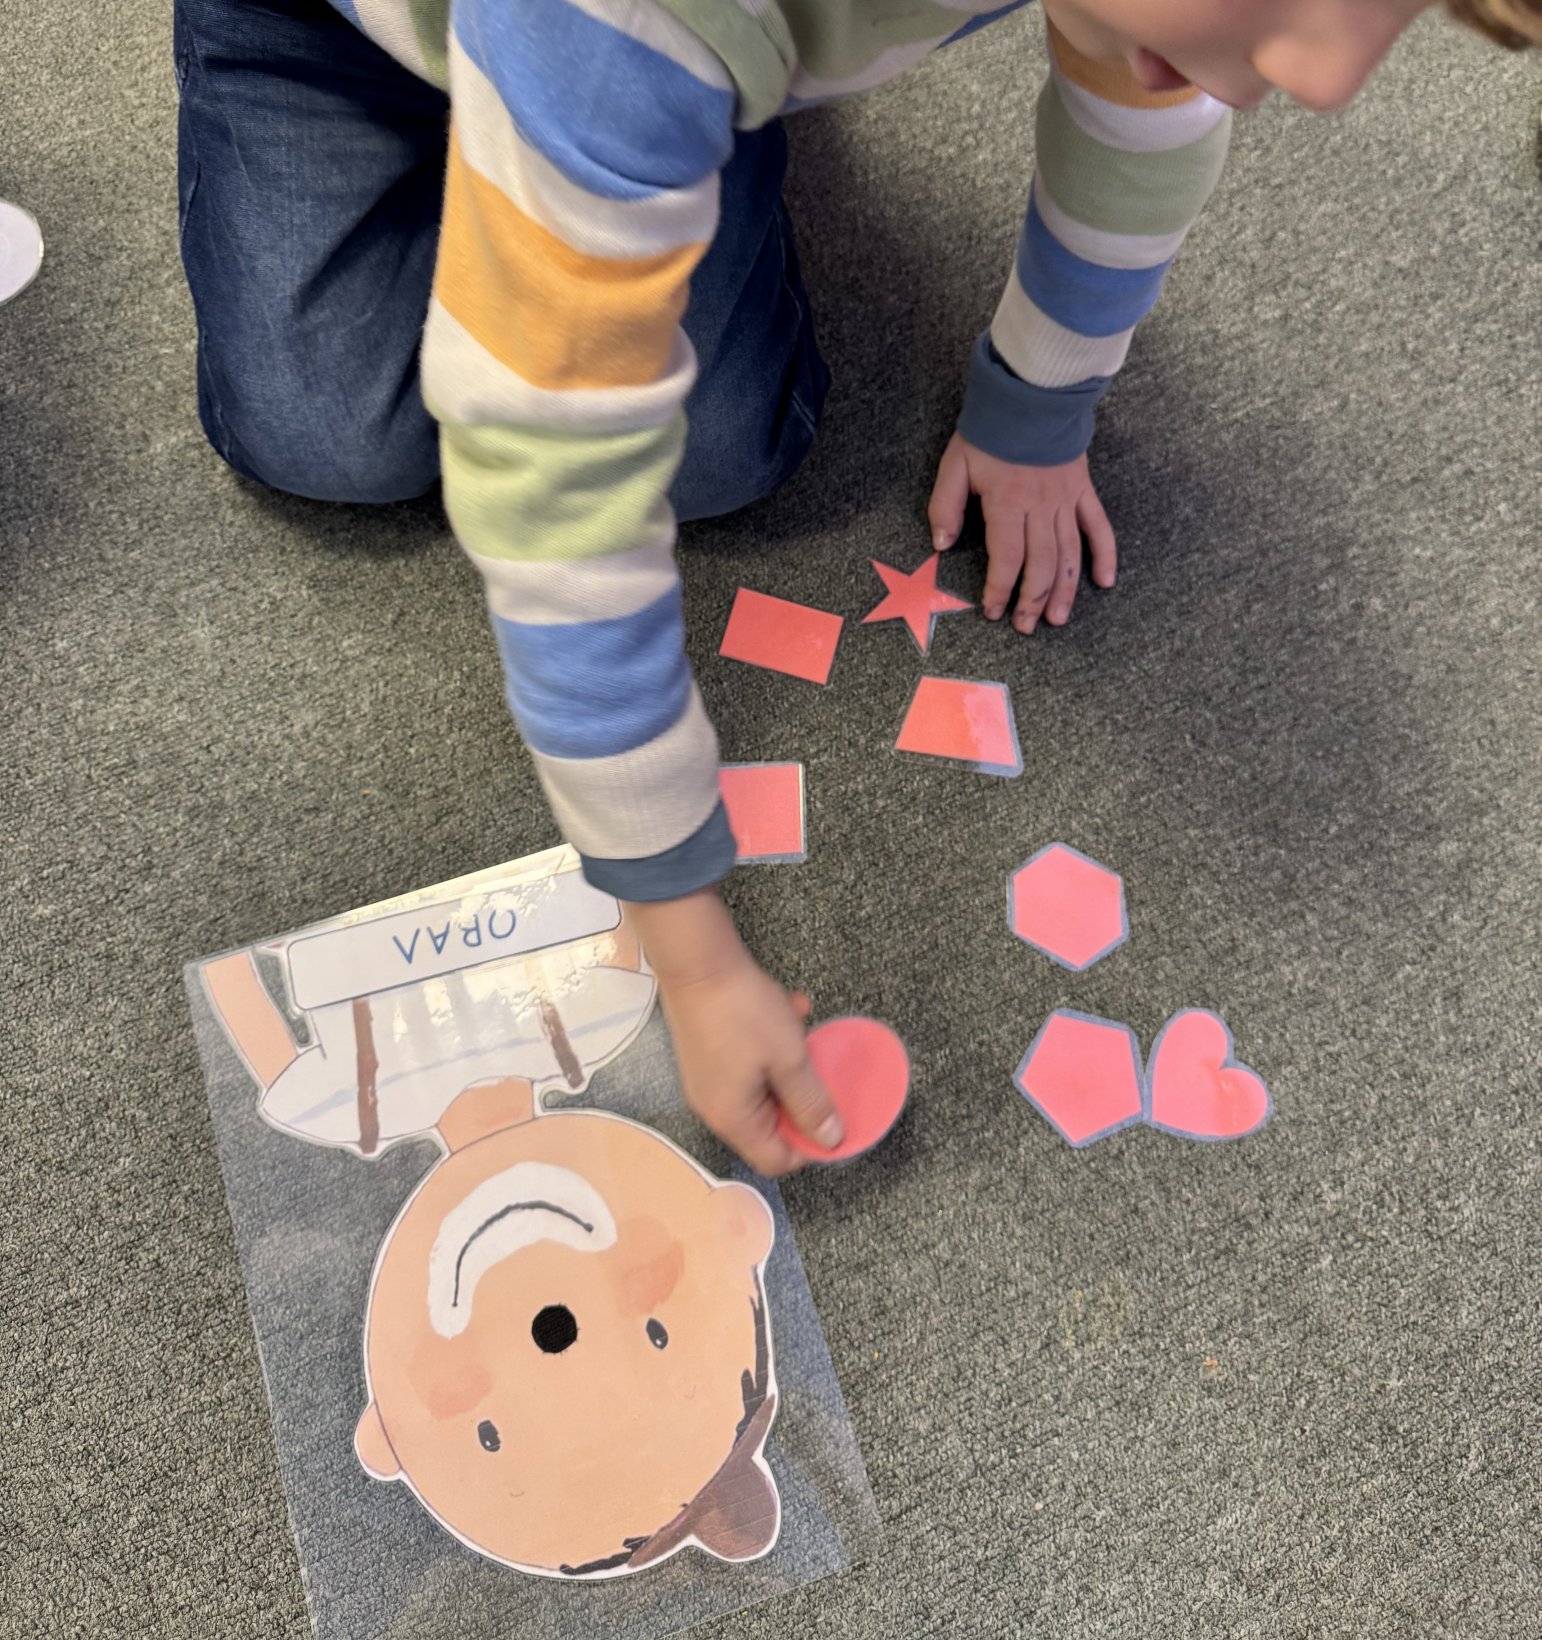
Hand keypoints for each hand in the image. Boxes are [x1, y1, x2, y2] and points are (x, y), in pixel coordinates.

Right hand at [625, 891, 841, 1175]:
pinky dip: (769, 1049)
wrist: (696, 962)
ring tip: (804, 1034)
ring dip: (788, 1069)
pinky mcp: (705, 1057)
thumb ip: (812, 1102)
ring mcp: (706, 1083)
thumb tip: (831, 1141)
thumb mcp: (789, 1058)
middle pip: (768, 1127)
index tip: (836, 1118)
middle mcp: (714, 1109)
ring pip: (761, 1092)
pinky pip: (746, 1067)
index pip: (776, 1161)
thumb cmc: (745, 1013)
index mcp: (734, 1119)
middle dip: (801, 1101)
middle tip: (823, 1072)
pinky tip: (788, 1011)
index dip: (810, 1147)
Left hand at [928, 433, 1116, 633]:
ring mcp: (1066, 500)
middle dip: (1032, 600)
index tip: (992, 610)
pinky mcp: (1083, 490)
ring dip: (1064, 589)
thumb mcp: (955, 464)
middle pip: (1040, 564)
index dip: (1000, 588)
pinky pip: (1099, 527)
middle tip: (1026, 627)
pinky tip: (1104, 582)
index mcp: (1007, 503)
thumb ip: (945, 506)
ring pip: (1069, 554)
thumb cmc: (990, 430)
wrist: (1032, 392)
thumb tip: (941, 544)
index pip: (1007, 557)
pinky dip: (1105, 555)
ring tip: (1058, 618)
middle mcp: (1040, 507)